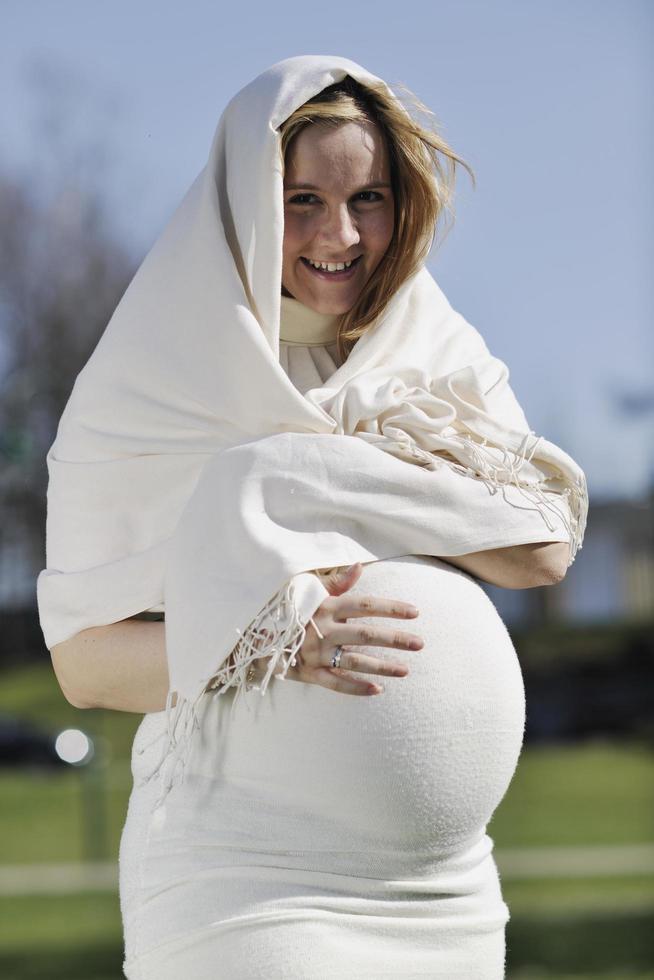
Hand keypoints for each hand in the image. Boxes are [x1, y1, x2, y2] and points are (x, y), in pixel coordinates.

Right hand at [281, 563, 423, 695]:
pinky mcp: (307, 673)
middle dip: (394, 639)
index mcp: (325, 607)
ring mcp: (315, 654)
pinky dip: (355, 688)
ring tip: (406, 670)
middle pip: (365, 634)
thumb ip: (337, 581)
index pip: (364, 605)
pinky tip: (377, 690)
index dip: (390, 608)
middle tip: (420, 643)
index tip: (415, 612)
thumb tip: (360, 566)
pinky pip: (335, 684)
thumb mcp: (309, 590)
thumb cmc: (289, 609)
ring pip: (354, 661)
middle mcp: (322, 630)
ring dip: (381, 666)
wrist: (255, 635)